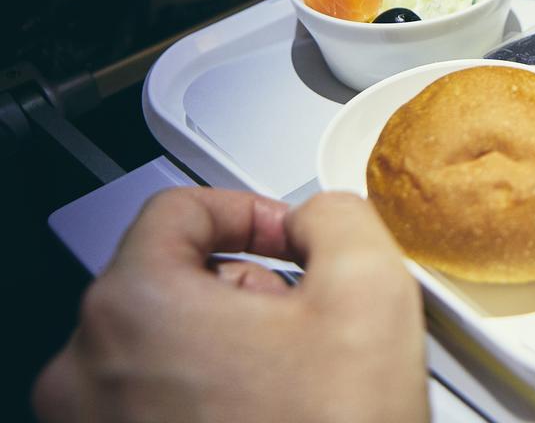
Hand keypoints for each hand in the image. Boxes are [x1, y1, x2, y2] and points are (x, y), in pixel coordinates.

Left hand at [32, 188, 427, 422]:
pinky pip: (151, 406)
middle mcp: (87, 371)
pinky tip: (268, 418)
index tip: (290, 242)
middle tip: (305, 323)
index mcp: (135, 307)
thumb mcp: (370, 293)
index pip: (179, 210)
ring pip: (160, 348)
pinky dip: (205, 399)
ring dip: (226, 348)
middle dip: (244, 289)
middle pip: (167, 281)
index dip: (251, 211)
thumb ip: (340, 219)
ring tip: (292, 386)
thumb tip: (320, 219)